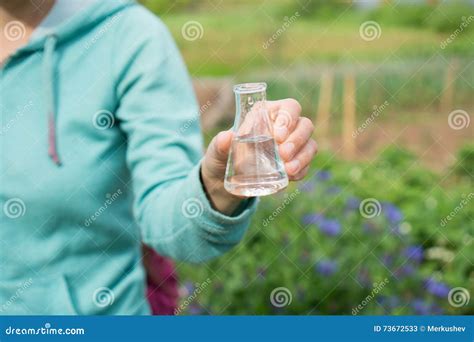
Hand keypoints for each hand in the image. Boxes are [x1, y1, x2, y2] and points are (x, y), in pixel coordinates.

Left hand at [201, 98, 316, 214]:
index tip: (278, 135)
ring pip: (310, 144)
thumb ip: (220, 144)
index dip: (288, 118)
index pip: (289, 107)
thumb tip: (227, 137)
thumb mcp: (217, 151)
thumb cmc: (222, 157)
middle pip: (305, 125)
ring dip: (303, 157)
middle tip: (283, 154)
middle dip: (297, 139)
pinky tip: (290, 178)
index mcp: (268, 113)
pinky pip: (306, 165)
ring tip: (288, 170)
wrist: (224, 182)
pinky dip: (301, 171)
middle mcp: (285, 127)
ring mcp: (293, 146)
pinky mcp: (295, 164)